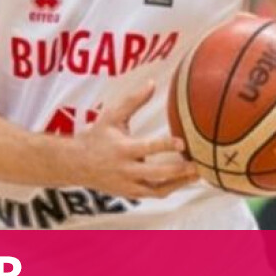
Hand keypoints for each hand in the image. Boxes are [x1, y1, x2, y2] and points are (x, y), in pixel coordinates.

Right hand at [72, 81, 198, 199]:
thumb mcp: (112, 116)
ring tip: (199, 173)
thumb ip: (133, 101)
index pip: (147, 147)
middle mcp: (126, 169)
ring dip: (180, 183)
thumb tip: (153, 82)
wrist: (77, 164)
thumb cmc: (97, 136)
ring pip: (158, 189)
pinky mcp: (130, 194)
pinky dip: (170, 188)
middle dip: (179, 170)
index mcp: (123, 149)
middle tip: (199, 164)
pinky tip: (185, 180)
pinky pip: (154, 194)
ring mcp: (128, 184)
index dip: (165, 145)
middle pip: (157, 173)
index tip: (183, 142)